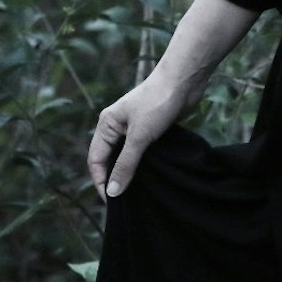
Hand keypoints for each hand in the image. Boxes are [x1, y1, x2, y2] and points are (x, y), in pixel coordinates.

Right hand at [87, 73, 191, 199]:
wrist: (185, 80)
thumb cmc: (158, 103)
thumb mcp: (139, 136)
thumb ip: (125, 164)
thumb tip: (112, 192)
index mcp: (107, 125)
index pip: (96, 159)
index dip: (101, 181)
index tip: (112, 201)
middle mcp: (117, 126)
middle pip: (110, 159)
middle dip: (115, 178)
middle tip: (125, 200)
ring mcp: (135, 127)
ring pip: (127, 156)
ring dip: (131, 172)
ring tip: (139, 192)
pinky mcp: (152, 128)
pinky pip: (143, 151)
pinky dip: (145, 163)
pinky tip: (152, 176)